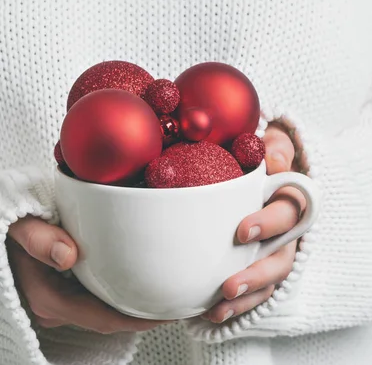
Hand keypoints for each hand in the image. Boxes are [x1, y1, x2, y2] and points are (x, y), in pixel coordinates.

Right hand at [7, 216, 165, 332]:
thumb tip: (67, 256)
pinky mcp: (66, 292)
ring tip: (170, 295)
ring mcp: (60, 302)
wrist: (4, 225)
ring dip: (135, 306)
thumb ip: (39, 238)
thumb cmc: (16, 223)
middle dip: (145, 315)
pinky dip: (122, 294)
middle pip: (110, 319)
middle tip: (182, 304)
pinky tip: (142, 283)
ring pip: (105, 310)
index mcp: (49, 298)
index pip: (105, 319)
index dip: (141, 320)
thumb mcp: (22, 225)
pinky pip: (98, 300)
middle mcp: (56, 307)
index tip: (172, 312)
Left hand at [202, 123, 305, 322]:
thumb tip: (275, 159)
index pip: (290, 213)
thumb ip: (276, 145)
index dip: (270, 224)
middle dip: (258, 274)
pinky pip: (257, 292)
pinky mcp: (261, 266)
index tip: (242, 232)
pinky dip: (239, 306)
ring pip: (271, 281)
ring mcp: (276, 251)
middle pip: (284, 258)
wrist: (258, 167)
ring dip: (248, 296)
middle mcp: (289, 230)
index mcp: (291, 198)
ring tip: (219, 308)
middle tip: (228, 286)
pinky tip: (213, 313)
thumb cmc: (262, 153)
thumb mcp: (273, 140)